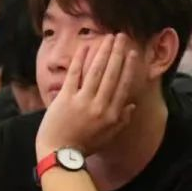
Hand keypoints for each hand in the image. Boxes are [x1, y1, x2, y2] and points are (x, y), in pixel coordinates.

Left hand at [36, 33, 137, 157]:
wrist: (59, 153)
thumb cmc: (84, 146)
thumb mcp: (108, 137)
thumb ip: (122, 121)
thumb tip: (132, 105)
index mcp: (112, 115)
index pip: (123, 86)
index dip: (129, 68)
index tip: (132, 53)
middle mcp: (99, 106)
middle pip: (111, 74)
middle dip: (117, 53)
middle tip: (122, 37)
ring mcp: (82, 101)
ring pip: (96, 71)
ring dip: (103, 52)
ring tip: (108, 37)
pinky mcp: (65, 98)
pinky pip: (74, 75)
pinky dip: (80, 60)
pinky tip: (85, 46)